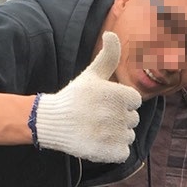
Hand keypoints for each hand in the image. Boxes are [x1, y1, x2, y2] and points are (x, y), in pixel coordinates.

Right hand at [32, 32, 142, 162]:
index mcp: (120, 95)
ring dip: (115, 135)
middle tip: (96, 116)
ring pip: (128, 136)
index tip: (103, 103)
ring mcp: (116, 135)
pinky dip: (113, 151)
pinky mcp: (111, 153)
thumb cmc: (75, 96)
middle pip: (132, 120)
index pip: (134, 101)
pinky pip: (123, 152)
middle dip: (117, 119)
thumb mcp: (92, 74)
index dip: (120, 103)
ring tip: (96, 129)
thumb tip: (112, 33)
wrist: (52, 121)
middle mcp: (120, 115)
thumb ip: (108, 55)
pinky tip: (98, 142)